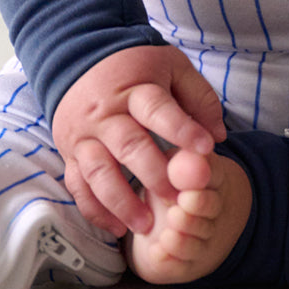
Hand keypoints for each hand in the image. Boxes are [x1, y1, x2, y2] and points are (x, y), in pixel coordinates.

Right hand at [52, 45, 225, 236]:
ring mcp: (83, 135)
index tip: (206, 149)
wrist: (80, 58)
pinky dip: (95, 211)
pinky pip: (78, 186)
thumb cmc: (135, 66)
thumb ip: (198, 97)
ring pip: (98, 172)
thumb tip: (218, 136)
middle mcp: (105, 113)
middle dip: (154, 174)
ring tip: (147, 225)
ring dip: (122, 202)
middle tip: (178, 199)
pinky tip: (118, 229)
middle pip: (128, 146)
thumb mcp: (171, 66)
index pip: (158, 109)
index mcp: (134, 88)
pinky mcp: (70, 153)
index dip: (182, 129)